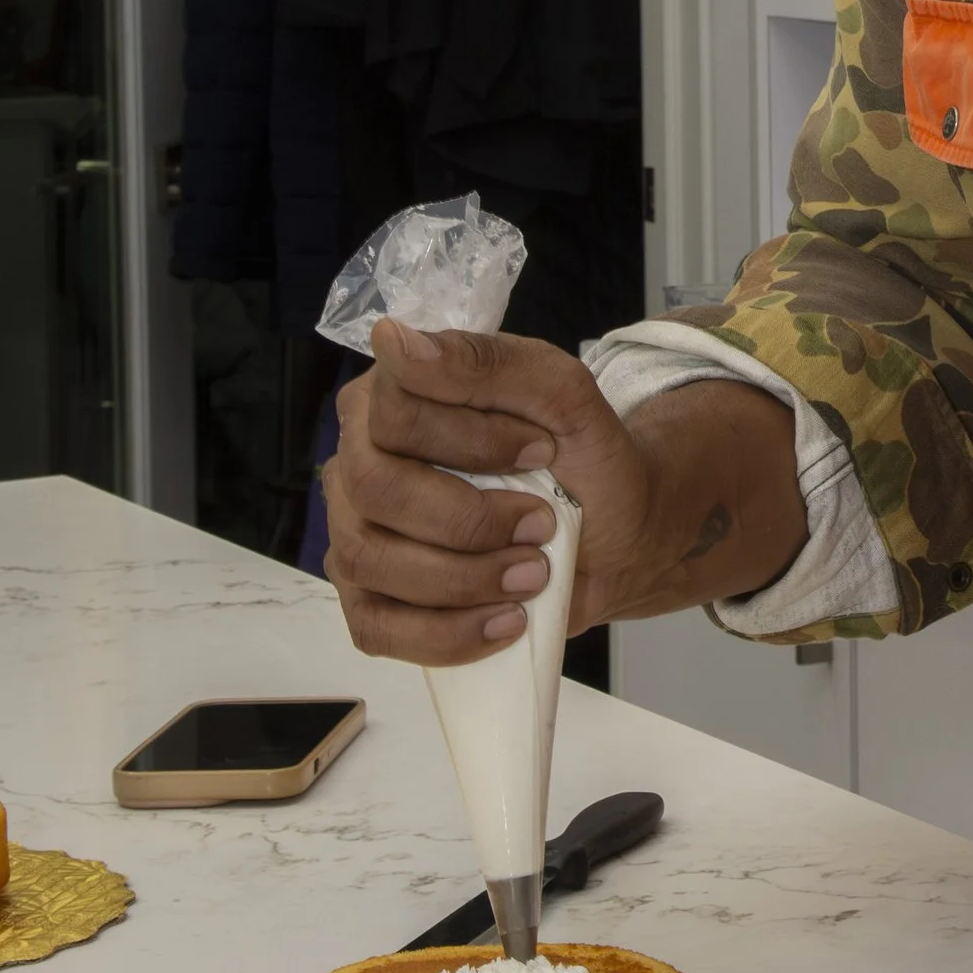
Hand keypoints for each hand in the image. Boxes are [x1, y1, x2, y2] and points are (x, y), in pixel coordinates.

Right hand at [324, 326, 665, 663]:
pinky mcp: (370, 600)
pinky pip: (376, 628)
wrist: (616, 531)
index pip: (394, 412)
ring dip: (466, 576)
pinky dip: (448, 633)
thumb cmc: (582, 457)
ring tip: (532, 574)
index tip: (540, 450)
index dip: (473, 440)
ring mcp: (356, 532)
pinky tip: (504, 621)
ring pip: (371, 559)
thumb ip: (488, 362)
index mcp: (392, 396)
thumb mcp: (562, 394)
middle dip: (470, 518)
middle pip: (377, 490)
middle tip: (540, 524)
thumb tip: (395, 339)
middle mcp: (358, 460)